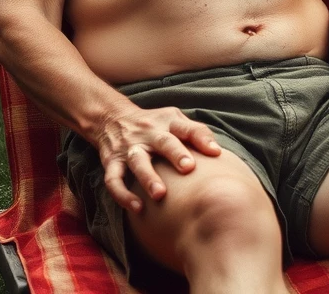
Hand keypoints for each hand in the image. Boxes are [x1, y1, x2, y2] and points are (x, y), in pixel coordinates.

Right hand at [96, 105, 221, 211]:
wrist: (113, 119)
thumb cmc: (154, 124)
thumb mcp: (174, 119)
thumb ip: (194, 132)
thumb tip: (217, 152)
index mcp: (168, 121)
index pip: (188, 128)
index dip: (202, 138)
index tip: (215, 153)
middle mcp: (148, 133)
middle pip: (164, 142)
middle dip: (176, 154)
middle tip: (188, 168)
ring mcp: (129, 147)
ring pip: (138, 161)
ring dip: (148, 177)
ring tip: (160, 195)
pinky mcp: (111, 162)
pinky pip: (113, 180)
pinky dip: (123, 195)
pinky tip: (137, 208)